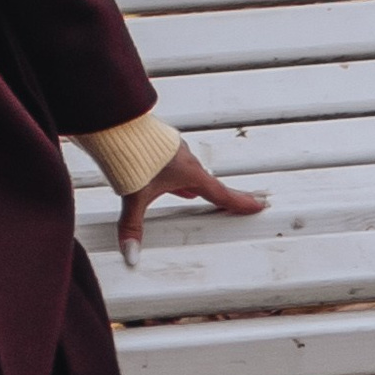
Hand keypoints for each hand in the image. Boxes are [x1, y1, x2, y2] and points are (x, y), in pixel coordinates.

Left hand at [117, 142, 266, 268]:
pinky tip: (161, 175)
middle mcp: (185, 158)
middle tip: (230, 201)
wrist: (117, 122)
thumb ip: (132, 226)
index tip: (257, 204)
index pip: (220, 194)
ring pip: (186, 170)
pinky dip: (172, 171)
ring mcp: (172, 149)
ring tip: (189, 193)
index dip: (239, 202)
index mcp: (189, 172)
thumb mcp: (134, 196)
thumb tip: (131, 252)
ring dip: (189, 183)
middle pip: (205, 181)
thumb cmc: (132, 152)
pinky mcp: (158, 142)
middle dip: (216, 194)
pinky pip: (171, 160)